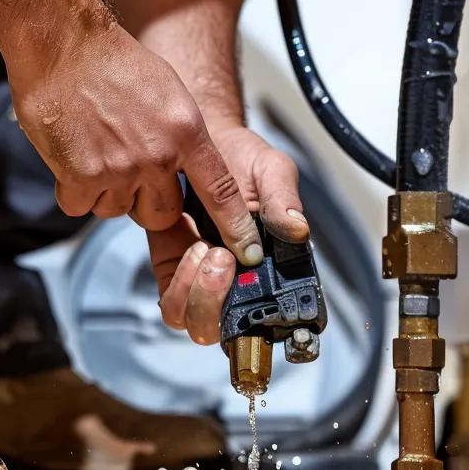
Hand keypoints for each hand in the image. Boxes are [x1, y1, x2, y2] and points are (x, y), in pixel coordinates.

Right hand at [9, 23, 261, 264]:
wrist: (64, 44)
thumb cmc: (114, 62)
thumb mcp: (170, 92)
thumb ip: (182, 137)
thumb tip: (187, 171)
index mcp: (185, 132)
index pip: (220, 191)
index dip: (236, 226)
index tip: (247, 252)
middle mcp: (156, 155)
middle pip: (162, 214)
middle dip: (146, 202)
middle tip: (129, 171)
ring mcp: (118, 168)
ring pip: (118, 211)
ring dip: (107, 193)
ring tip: (96, 151)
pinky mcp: (80, 177)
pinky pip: (82, 207)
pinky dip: (74, 190)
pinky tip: (73, 157)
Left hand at [152, 125, 309, 344]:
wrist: (202, 140)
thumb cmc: (243, 158)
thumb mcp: (272, 171)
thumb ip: (283, 201)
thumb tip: (298, 230)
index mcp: (271, 268)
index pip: (270, 316)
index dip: (260, 315)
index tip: (250, 279)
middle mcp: (238, 282)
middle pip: (222, 329)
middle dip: (216, 301)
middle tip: (222, 257)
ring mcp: (202, 279)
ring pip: (191, 319)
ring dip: (196, 292)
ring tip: (205, 247)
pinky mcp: (173, 267)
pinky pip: (170, 298)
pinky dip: (177, 280)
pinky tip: (187, 239)